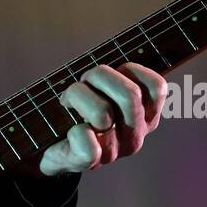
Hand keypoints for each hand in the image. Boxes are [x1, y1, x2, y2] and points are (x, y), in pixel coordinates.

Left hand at [25, 63, 166, 178]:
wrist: (49, 146)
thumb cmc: (77, 108)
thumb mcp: (101, 86)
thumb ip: (116, 72)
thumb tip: (133, 43)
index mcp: (146, 115)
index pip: (158, 86)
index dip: (131, 70)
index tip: (110, 74)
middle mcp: (136, 134)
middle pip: (130, 94)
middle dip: (99, 76)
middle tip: (82, 81)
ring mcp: (116, 150)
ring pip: (104, 113)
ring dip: (78, 96)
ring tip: (69, 101)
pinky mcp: (92, 162)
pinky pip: (88, 144)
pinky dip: (76, 133)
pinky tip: (71, 130)